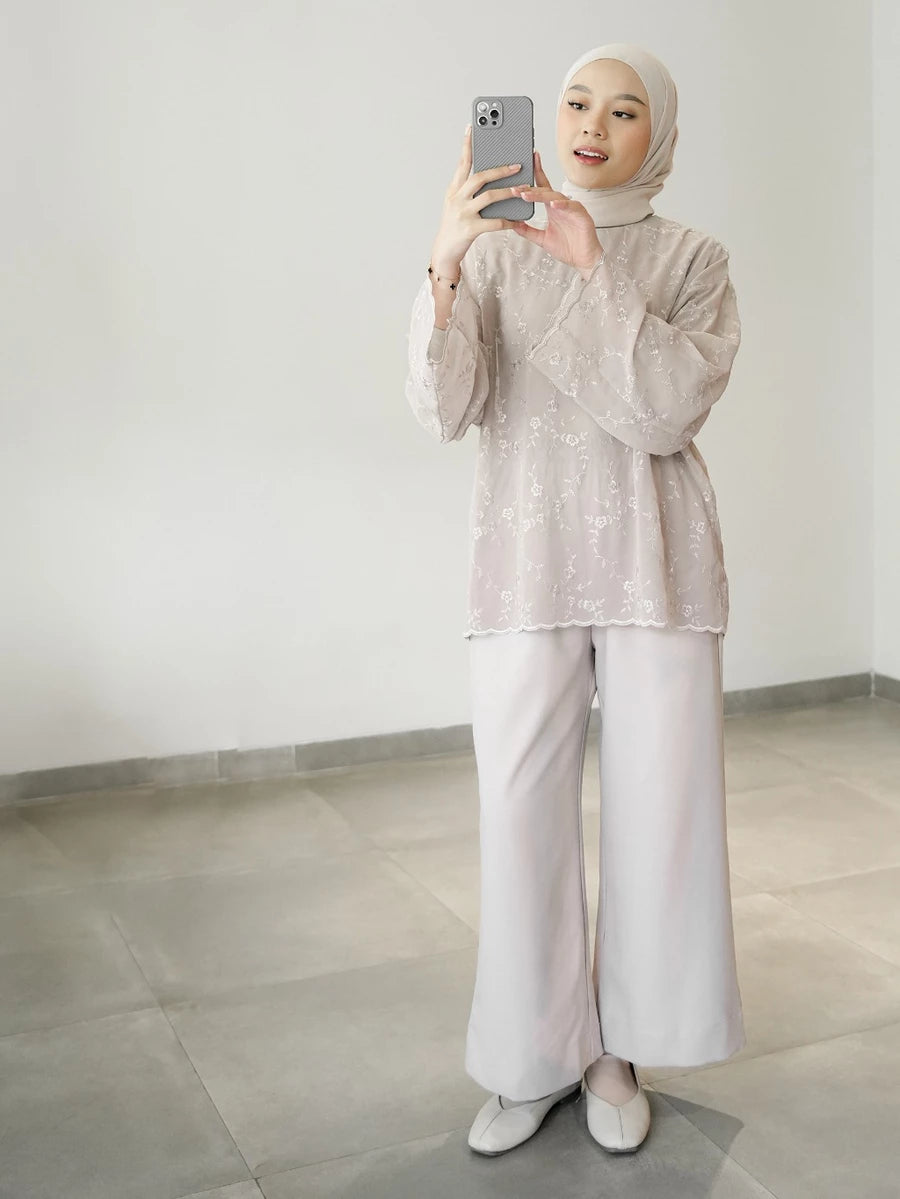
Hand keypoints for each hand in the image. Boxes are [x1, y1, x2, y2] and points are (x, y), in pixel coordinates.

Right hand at [431, 126, 533, 270]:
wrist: (444, 253)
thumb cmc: (454, 227)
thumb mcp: (456, 205)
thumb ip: (468, 191)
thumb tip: (489, 176)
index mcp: (453, 190)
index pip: (462, 163)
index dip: (467, 145)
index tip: (472, 128)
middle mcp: (456, 199)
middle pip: (479, 177)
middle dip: (500, 170)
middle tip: (517, 165)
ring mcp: (462, 213)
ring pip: (488, 197)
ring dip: (508, 191)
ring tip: (523, 188)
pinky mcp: (470, 229)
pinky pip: (494, 222)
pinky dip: (508, 221)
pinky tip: (518, 220)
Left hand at [509, 151, 604, 275]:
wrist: (584, 260)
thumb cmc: (568, 248)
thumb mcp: (542, 239)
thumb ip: (528, 231)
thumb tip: (513, 224)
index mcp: (552, 208)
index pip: (541, 188)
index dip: (534, 175)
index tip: (525, 164)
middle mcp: (561, 205)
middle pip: (545, 190)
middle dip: (530, 188)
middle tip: (515, 187)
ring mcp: (572, 208)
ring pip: (555, 196)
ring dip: (540, 195)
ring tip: (527, 195)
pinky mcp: (581, 215)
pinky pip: (571, 206)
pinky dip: (562, 204)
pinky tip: (553, 204)